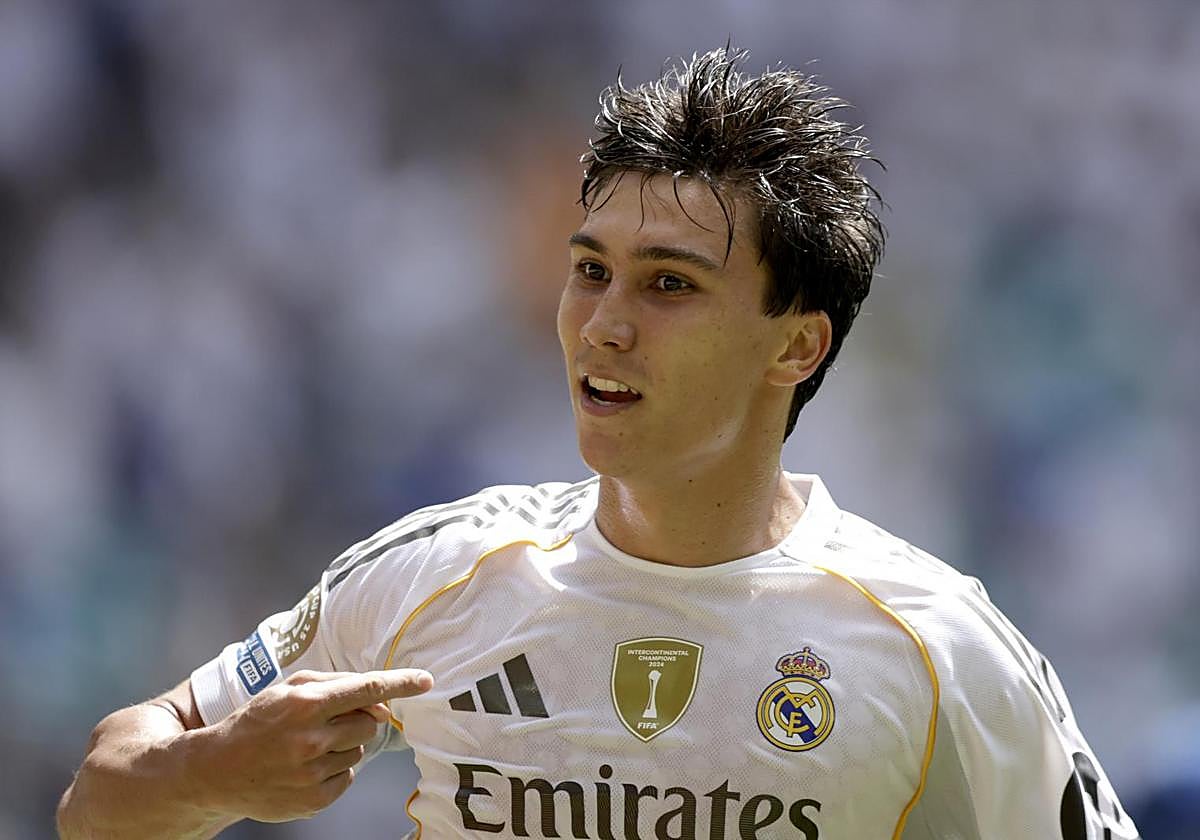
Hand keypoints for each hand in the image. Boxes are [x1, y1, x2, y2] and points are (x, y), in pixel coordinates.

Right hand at [187, 669, 432, 822]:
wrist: (217, 770)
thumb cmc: (258, 721)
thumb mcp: (289, 689)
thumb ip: (337, 684)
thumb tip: (380, 699)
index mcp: (306, 702)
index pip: (367, 689)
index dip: (401, 683)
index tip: (427, 681)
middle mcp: (311, 738)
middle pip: (369, 723)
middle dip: (356, 719)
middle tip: (324, 723)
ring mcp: (313, 772)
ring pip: (359, 750)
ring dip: (343, 745)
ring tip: (307, 746)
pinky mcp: (314, 799)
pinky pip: (348, 776)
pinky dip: (335, 770)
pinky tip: (306, 767)